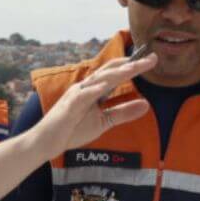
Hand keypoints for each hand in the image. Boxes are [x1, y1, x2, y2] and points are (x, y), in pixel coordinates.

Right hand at [27, 53, 158, 156]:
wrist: (47, 142)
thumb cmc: (72, 129)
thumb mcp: (104, 122)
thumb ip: (123, 112)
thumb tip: (146, 104)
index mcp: (94, 89)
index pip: (116, 74)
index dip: (134, 66)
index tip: (152, 60)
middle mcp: (86, 87)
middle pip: (110, 71)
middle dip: (131, 64)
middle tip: (152, 58)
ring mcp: (76, 95)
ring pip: (98, 80)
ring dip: (116, 73)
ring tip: (134, 68)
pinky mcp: (68, 107)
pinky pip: (82, 97)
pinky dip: (93, 91)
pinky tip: (105, 87)